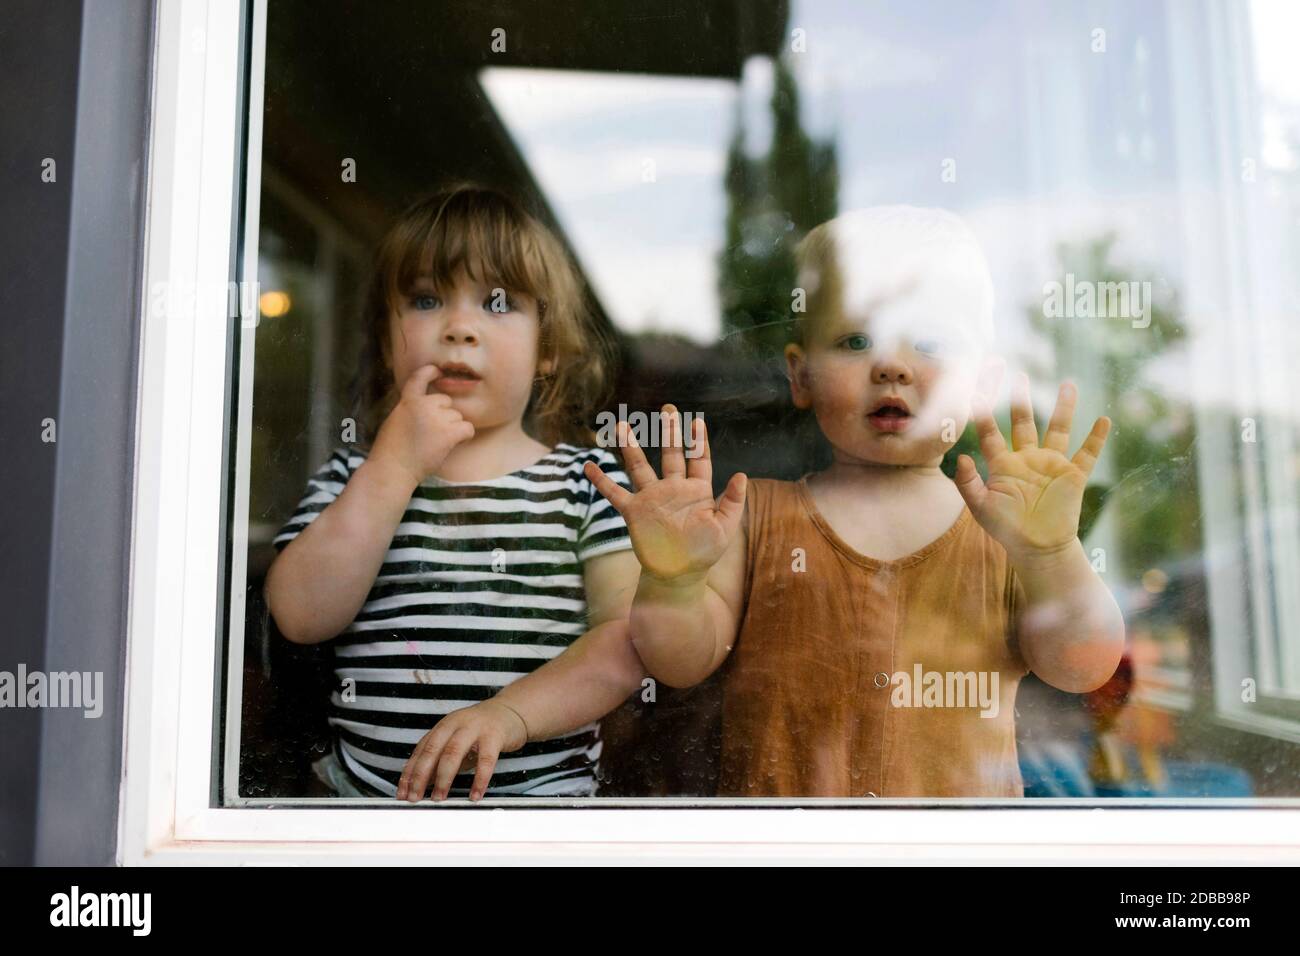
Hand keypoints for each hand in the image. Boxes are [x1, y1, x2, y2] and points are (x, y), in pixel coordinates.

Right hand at [369, 364, 475, 484]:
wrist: (392, 469)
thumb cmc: (391, 450)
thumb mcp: (395, 419)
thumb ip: (411, 408)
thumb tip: (428, 407)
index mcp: (407, 400)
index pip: (420, 377)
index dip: (431, 372)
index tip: (437, 371)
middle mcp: (423, 404)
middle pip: (445, 401)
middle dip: (442, 415)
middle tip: (430, 434)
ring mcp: (437, 418)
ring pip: (456, 416)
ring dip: (451, 428)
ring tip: (435, 443)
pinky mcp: (448, 433)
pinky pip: (467, 428)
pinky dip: (464, 436)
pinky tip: (454, 443)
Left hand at [396, 700, 527, 801]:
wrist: (510, 711)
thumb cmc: (480, 730)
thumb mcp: (456, 741)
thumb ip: (440, 759)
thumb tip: (421, 784)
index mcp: (443, 726)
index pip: (420, 751)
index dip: (409, 772)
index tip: (402, 792)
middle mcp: (455, 724)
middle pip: (432, 751)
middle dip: (420, 776)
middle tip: (414, 797)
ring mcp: (474, 728)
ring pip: (453, 753)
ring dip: (443, 778)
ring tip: (439, 798)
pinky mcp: (494, 735)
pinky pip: (486, 760)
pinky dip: (479, 780)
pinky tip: (475, 795)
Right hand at [583, 405, 745, 582]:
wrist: (677, 575)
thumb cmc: (703, 553)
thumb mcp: (725, 529)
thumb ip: (733, 502)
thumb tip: (742, 475)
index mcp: (697, 491)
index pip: (699, 460)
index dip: (698, 441)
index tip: (698, 422)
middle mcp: (673, 489)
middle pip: (671, 454)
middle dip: (669, 431)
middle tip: (667, 409)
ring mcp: (651, 499)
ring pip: (639, 467)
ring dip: (631, 447)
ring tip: (623, 425)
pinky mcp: (634, 512)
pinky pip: (614, 494)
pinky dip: (601, 481)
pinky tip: (589, 466)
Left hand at [955, 375, 1109, 562]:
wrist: (1038, 548)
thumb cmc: (1007, 529)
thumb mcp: (982, 508)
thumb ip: (969, 484)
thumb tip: (961, 458)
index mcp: (1003, 464)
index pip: (990, 431)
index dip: (983, 412)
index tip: (977, 389)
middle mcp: (1027, 458)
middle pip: (1024, 421)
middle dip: (1021, 398)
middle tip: (1020, 374)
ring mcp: (1052, 465)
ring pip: (1058, 430)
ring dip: (1065, 408)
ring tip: (1069, 384)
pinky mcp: (1073, 476)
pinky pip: (1087, 454)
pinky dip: (1096, 438)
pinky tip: (1103, 420)